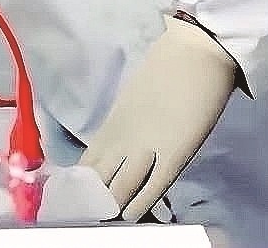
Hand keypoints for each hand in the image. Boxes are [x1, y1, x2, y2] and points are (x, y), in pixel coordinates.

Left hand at [79, 17, 237, 221]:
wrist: (195, 49)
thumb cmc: (165, 66)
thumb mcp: (132, 98)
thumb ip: (123, 125)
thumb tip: (116, 150)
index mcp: (114, 122)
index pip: (89, 163)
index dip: (80, 185)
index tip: (73, 201)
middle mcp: (123, 138)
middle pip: (99, 179)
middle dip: (92, 200)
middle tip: (87, 215)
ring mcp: (147, 147)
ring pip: (120, 187)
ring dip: (112, 205)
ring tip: (106, 218)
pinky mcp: (174, 153)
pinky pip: (153, 187)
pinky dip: (140, 204)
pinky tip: (130, 216)